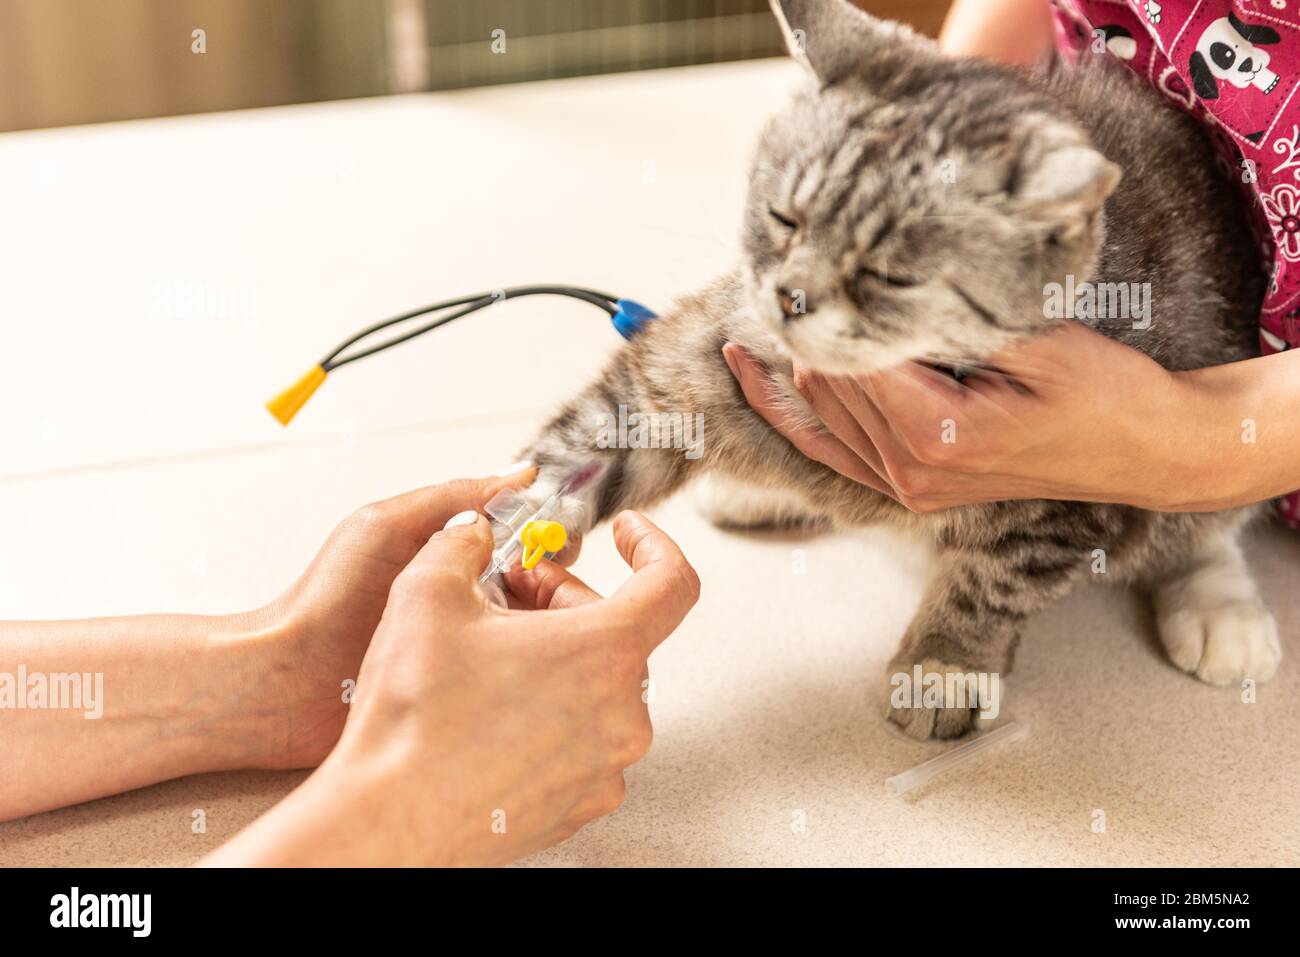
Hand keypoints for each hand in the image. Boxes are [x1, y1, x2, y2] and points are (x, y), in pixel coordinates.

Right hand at [204, 509, 699, 866]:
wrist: (389, 819)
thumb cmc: (414, 720)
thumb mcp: (427, 592)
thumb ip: (462, 542)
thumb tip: (472, 533)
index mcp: (605, 652)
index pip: (673, 581)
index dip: (653, 545)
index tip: (627, 535)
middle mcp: (622, 714)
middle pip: (618, 633)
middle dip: (565, 602)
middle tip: (512, 594)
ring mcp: (607, 765)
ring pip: (598, 687)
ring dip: (555, 659)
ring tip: (492, 655)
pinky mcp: (582, 802)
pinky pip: (583, 739)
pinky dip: (551, 712)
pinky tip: (495, 709)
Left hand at [725, 322, 1226, 511]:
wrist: (1144, 453)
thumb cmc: (1103, 392)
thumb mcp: (1034, 340)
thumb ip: (952, 320)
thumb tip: (874, 284)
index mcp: (934, 434)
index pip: (849, 358)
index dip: (826, 307)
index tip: (803, 260)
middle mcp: (908, 470)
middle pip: (823, 385)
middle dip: (803, 333)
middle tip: (776, 273)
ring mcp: (906, 488)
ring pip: (816, 415)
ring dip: (788, 367)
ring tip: (755, 314)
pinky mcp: (909, 490)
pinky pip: (828, 450)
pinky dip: (792, 414)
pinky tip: (754, 379)